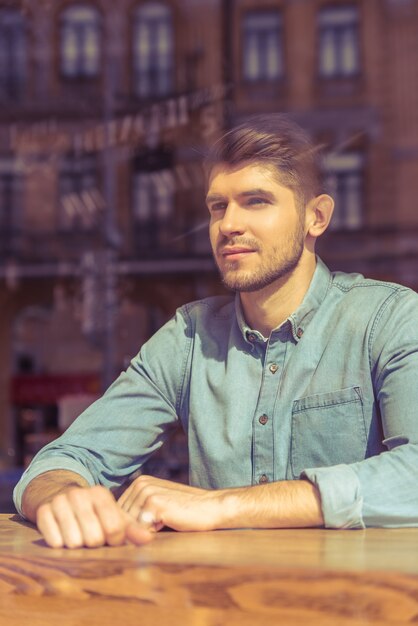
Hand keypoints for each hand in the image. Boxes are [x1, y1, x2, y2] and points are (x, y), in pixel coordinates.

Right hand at [36, 485, 156, 548]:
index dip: (114, 539)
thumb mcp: (113, 516)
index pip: (114, 528)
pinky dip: (59, 544)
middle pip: (93, 538)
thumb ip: (132, 529)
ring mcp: (60, 501)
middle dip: (94, 544)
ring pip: (73, 542)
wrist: (60, 496)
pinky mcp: (43, 511)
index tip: (110, 537)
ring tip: (79, 536)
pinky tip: (63, 536)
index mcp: (101, 494)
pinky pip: (54, 541)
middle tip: (92, 537)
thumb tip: (148, 539)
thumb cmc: (93, 512)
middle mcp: (80, 494)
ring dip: (77, 546)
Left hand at [118, 475, 222, 531]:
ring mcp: (146, 492)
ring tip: (165, 522)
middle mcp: (140, 484)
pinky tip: (169, 523)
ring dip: (144, 532)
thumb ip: (137, 512)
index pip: (117, 513)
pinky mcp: (154, 503)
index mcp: (139, 483)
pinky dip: (152, 535)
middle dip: (134, 530)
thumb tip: (111, 530)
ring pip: (129, 526)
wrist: (211, 507)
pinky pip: (140, 530)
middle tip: (159, 526)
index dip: (128, 526)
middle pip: (121, 520)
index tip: (149, 526)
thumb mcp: (157, 507)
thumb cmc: (185, 512)